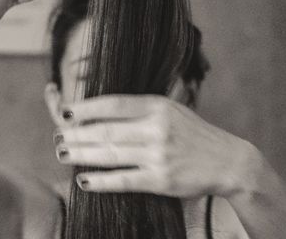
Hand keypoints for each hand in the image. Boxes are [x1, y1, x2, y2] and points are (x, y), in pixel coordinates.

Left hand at [54, 94, 259, 198]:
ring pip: (110, 155)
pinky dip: (101, 181)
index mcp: (158, 106)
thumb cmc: (194, 133)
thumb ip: (141, 107)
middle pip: (106, 131)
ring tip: (62, 154)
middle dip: (77, 134)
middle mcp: (157, 128)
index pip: (114, 104)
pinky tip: (84, 181)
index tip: (65, 111)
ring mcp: (159, 155)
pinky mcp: (161, 180)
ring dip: (82, 155)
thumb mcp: (171, 109)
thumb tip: (101, 107)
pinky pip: (123, 180)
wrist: (228, 161)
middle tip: (58, 136)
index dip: (86, 108)